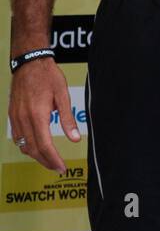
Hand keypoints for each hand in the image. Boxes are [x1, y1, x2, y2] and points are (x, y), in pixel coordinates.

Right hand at [8, 58, 80, 173]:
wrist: (29, 62)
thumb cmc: (47, 75)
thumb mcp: (62, 94)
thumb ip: (68, 118)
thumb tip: (75, 138)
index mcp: (37, 115)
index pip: (45, 145)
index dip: (53, 160)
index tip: (62, 167)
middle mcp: (24, 119)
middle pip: (33, 149)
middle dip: (46, 161)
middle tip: (58, 168)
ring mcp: (16, 118)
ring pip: (23, 145)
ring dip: (36, 156)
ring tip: (49, 159)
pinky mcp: (12, 115)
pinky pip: (18, 137)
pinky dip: (27, 146)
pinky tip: (36, 146)